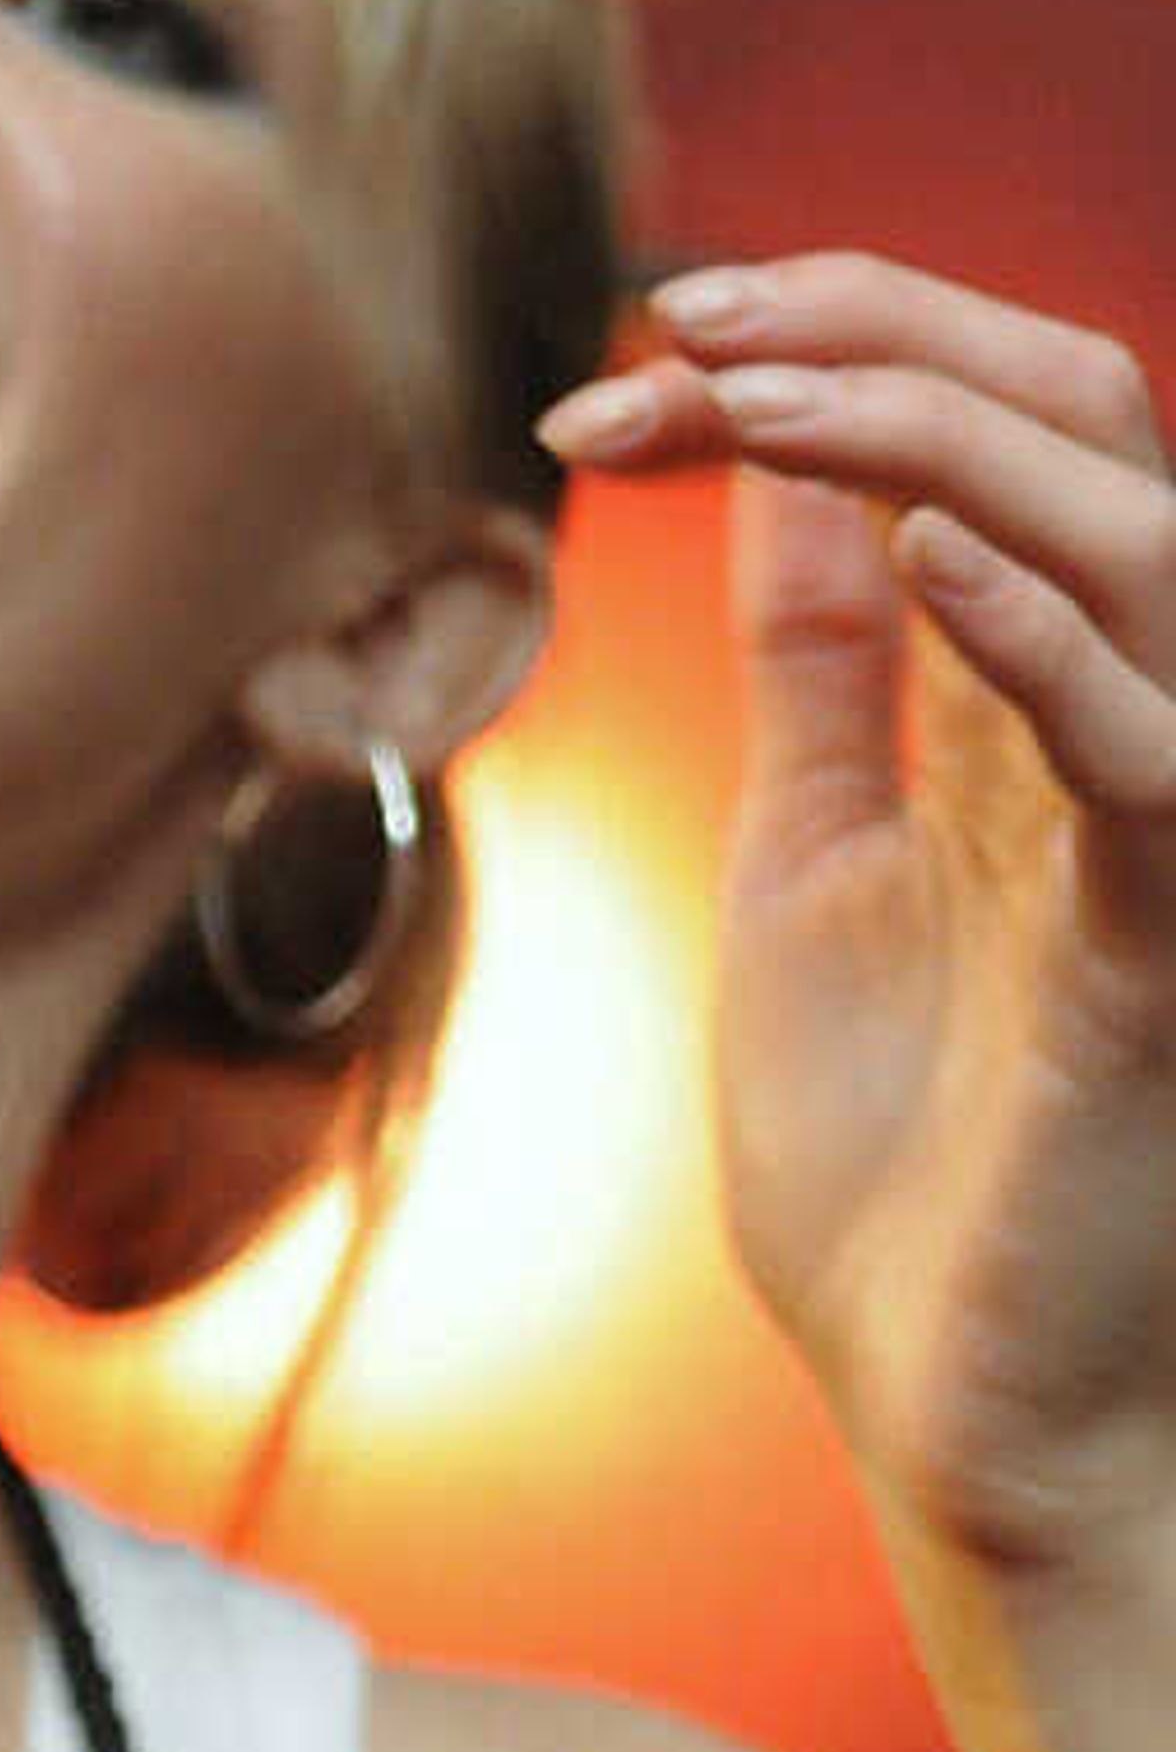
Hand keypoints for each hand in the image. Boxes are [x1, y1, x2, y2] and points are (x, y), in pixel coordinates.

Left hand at [544, 253, 1175, 1599]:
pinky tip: (920, 556)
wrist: (962, 1427)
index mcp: (1036, 700)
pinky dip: (1047, 636)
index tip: (630, 352)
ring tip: (755, 395)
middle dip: (875, 324)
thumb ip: (823, 661)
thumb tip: (766, 467)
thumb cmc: (904, 1176)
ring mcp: (1168, 828)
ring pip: (1145, 531)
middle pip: (1083, 416)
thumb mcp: (817, 852)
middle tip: (672, 327)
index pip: (986, 427)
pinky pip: (1157, 750)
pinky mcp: (1171, 951)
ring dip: (938, 425)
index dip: (828, 341)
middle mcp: (1131, 725)